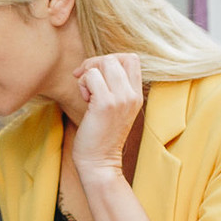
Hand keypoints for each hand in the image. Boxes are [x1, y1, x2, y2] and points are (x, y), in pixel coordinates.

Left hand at [73, 52, 143, 176]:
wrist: (99, 162)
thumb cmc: (100, 136)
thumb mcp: (114, 108)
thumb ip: (113, 87)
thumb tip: (95, 65)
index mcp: (137, 95)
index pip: (132, 59)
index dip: (111, 60)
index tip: (97, 75)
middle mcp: (133, 95)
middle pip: (117, 57)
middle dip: (96, 63)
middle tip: (86, 81)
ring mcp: (121, 99)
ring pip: (104, 62)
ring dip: (89, 73)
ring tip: (87, 93)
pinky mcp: (105, 104)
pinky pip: (91, 76)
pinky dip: (83, 83)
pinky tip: (85, 99)